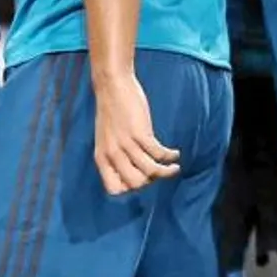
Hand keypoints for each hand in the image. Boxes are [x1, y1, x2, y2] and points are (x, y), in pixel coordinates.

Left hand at [94, 73, 179, 195]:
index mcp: (102, 158)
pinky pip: (159, 154)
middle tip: (157, 170)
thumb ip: (116, 156)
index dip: (130, 188)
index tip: (141, 178)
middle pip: (135, 184)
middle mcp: (112, 154)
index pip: (114, 189)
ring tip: (174, 167)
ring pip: (150, 172)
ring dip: (166, 172)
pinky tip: (174, 154)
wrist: (112, 86)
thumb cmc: (112, 112)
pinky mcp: (139, 133)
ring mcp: (125, 144)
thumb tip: (137, 173)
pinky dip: (170, 156)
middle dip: (150, 181)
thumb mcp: (107, 139)